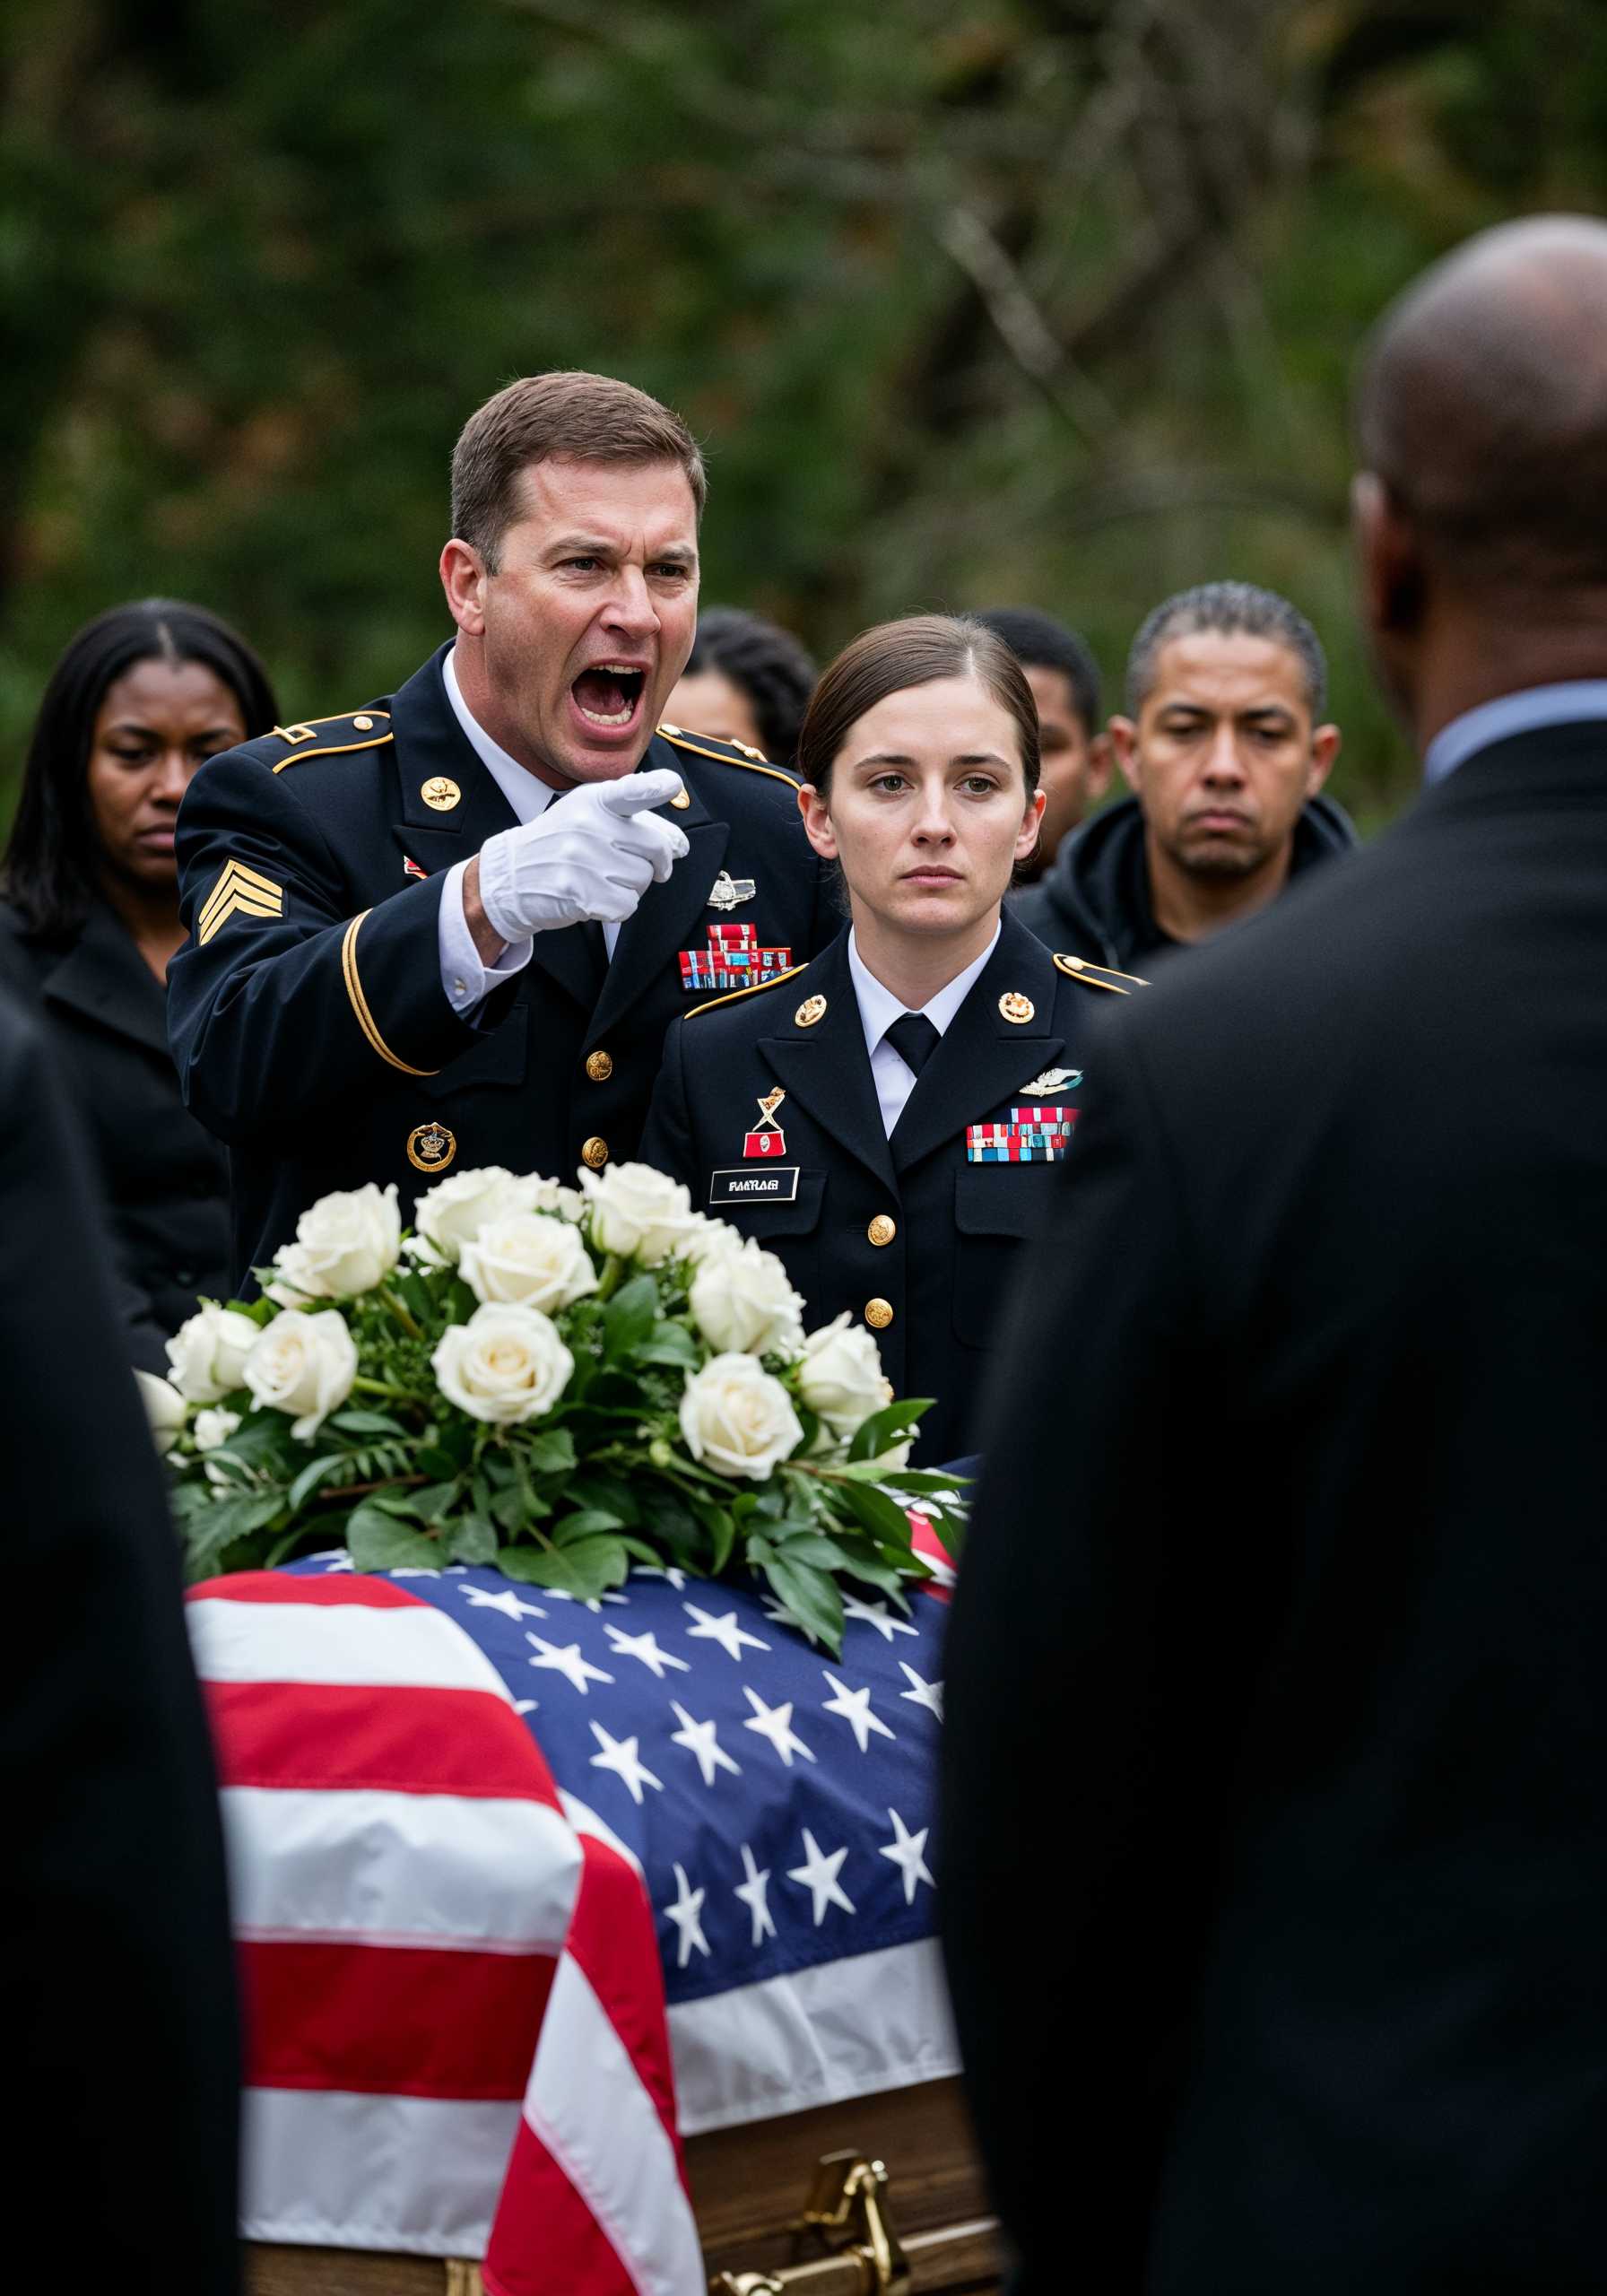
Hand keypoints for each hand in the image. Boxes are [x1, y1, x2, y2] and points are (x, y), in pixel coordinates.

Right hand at [474, 769, 689, 942]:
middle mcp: (588, 825)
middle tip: (636, 867)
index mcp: (594, 801)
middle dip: (655, 863)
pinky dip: (617, 909)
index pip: (629, 791)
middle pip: (655, 848)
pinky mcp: (579, 892)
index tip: (672, 783)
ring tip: (600, 880)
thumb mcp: (588, 817)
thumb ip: (634, 824)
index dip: (653, 787)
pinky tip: (594, 897)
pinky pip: (626, 906)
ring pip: (643, 880)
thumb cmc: (560, 845)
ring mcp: (581, 859)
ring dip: (630, 887)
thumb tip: (680, 846)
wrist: (511, 876)